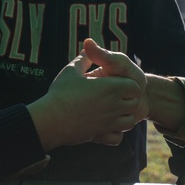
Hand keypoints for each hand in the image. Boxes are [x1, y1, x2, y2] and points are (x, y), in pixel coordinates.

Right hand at [28, 41, 142, 150]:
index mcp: (112, 87)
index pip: (133, 86)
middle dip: (125, 100)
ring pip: (128, 122)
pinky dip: (114, 134)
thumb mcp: (72, 70)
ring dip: (122, 118)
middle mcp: (115, 105)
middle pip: (133, 103)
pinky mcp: (102, 136)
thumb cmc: (61, 92)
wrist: (51, 119)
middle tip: (110, 97)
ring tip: (109, 112)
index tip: (114, 84)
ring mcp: (110, 122)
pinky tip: (103, 126)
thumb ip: (85, 58)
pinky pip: (117, 138)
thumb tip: (88, 46)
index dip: (126, 84)